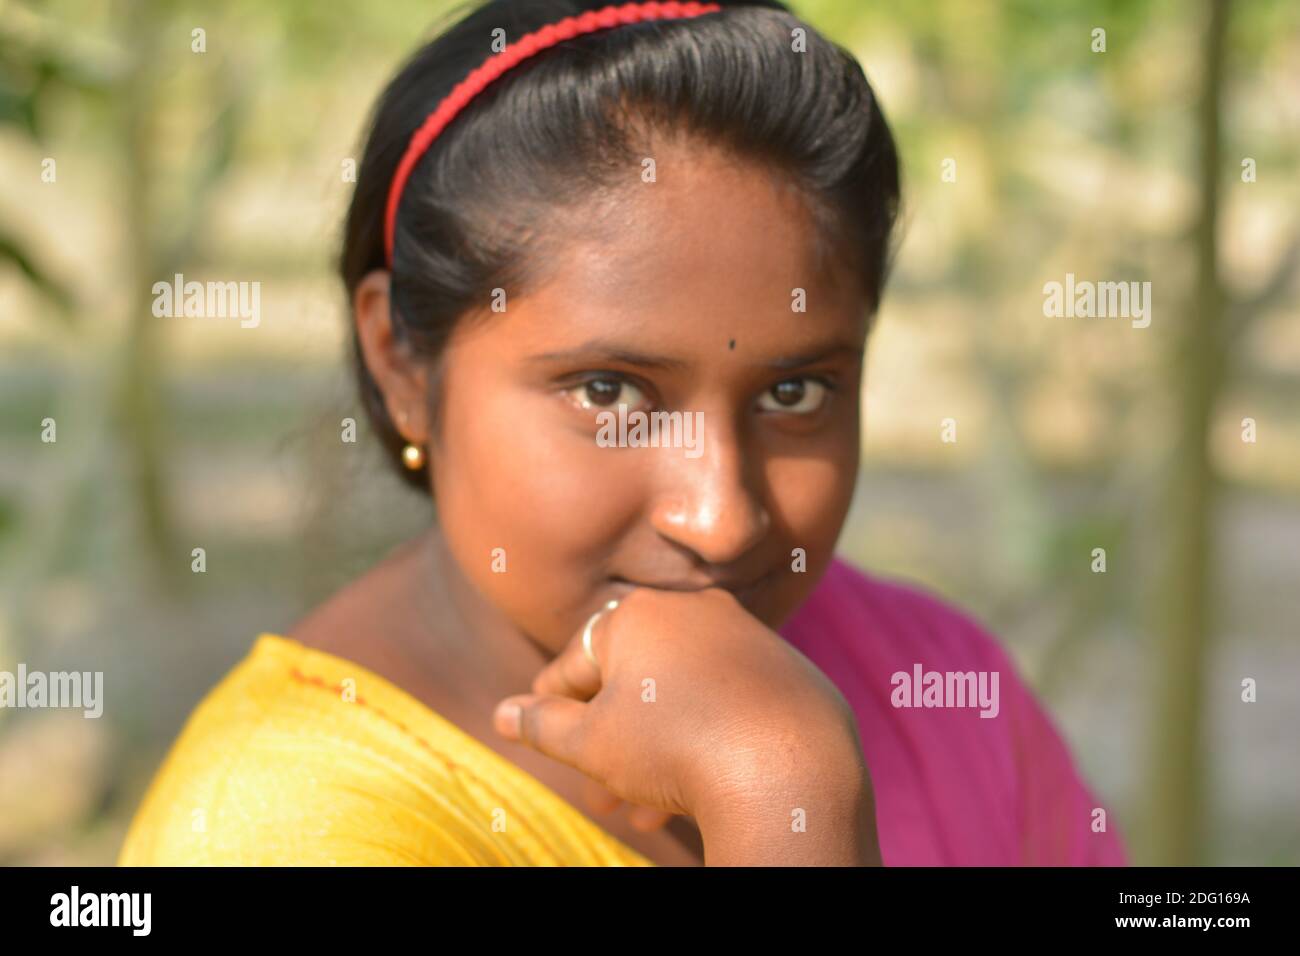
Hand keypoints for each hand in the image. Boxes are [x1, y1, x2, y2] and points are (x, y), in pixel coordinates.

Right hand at [492, 586, 877, 861]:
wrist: (785, 766)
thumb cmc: (675, 746)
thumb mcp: (592, 742)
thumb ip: (542, 724)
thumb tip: (502, 714)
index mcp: (638, 615)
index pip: (576, 661)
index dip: (552, 703)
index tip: (540, 733)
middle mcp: (694, 610)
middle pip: (633, 680)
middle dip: (609, 741)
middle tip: (594, 791)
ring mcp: (747, 637)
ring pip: (682, 696)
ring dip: (654, 749)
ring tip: (641, 807)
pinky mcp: (787, 670)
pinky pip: (729, 703)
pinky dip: (706, 738)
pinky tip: (695, 789)